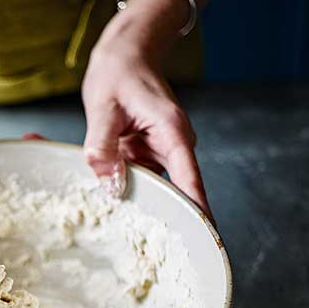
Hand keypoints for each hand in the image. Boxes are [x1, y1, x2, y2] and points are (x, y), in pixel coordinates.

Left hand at [82, 22, 211, 217]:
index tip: (206, 236)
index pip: (189, 179)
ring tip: (126, 228)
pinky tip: (114, 201)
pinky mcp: (148, 156)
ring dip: (142, 205)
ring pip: (155, 189)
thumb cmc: (119, 74)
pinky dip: (129, 191)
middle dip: (168, 220)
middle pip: (177, 192)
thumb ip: (102, 146)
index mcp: (171, 132)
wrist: (125, 56)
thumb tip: (109, 185)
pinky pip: (140, 181)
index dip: (198, 211)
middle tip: (156, 251)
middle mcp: (173, 146)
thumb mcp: (103, 108)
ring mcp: (161, 153)